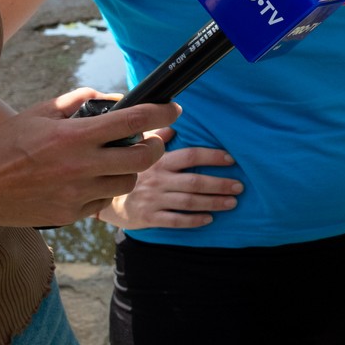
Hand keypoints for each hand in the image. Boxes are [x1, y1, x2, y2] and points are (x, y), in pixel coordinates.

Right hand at [0, 89, 179, 228]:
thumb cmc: (6, 145)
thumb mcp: (41, 112)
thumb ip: (80, 101)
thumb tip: (114, 98)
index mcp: (75, 136)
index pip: (134, 121)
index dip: (161, 112)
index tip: (174, 108)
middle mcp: (81, 166)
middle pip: (144, 158)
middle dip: (156, 146)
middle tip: (152, 140)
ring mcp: (77, 194)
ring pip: (128, 182)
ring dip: (130, 170)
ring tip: (115, 161)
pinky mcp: (71, 214)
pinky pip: (104, 201)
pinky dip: (106, 189)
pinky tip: (92, 181)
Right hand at [98, 129, 241, 230]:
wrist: (104, 200)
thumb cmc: (132, 172)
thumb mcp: (139, 150)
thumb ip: (158, 138)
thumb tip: (173, 123)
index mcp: (159, 161)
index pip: (190, 155)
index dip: (212, 156)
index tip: (232, 159)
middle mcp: (158, 180)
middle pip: (194, 181)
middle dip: (219, 184)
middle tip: (240, 186)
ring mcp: (154, 200)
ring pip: (189, 202)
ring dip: (213, 203)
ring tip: (232, 202)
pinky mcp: (149, 218)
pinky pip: (175, 221)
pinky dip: (193, 220)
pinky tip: (209, 219)